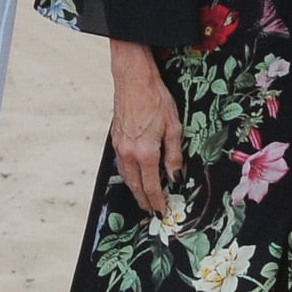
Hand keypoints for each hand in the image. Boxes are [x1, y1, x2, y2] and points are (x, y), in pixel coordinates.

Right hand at [109, 40, 184, 214]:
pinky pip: (121, 165)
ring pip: (126, 177)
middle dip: (144, 201)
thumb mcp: (173, 127)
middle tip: (152, 212)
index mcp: (146, 152)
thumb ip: (174, 156)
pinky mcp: (115, 139)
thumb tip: (175, 178)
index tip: (162, 212)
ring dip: (135, 190)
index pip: (152, 186)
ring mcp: (119, 147)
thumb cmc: (156, 99)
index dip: (158, 202)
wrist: (133, 80)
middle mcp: (129, 153)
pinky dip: (128, 175)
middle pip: (136, 186)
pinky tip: (134, 177)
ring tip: (143, 199)